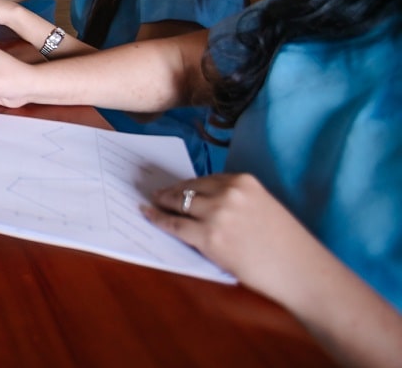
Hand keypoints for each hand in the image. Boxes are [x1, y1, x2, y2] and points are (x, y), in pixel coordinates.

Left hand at [143, 173, 328, 299]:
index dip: (188, 185)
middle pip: (189, 188)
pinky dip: (158, 219)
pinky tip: (149, 216)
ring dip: (161, 203)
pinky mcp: (209, 237)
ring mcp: (218, 214)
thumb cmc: (288, 246)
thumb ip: (238, 201)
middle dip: (171, 192)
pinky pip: (174, 225)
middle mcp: (229, 192)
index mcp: (244, 181)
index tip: (176, 186)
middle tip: (157, 194)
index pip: (206, 179)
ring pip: (178, 204)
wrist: (302, 272)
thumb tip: (206, 203)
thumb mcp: (264, 207)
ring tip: (152, 204)